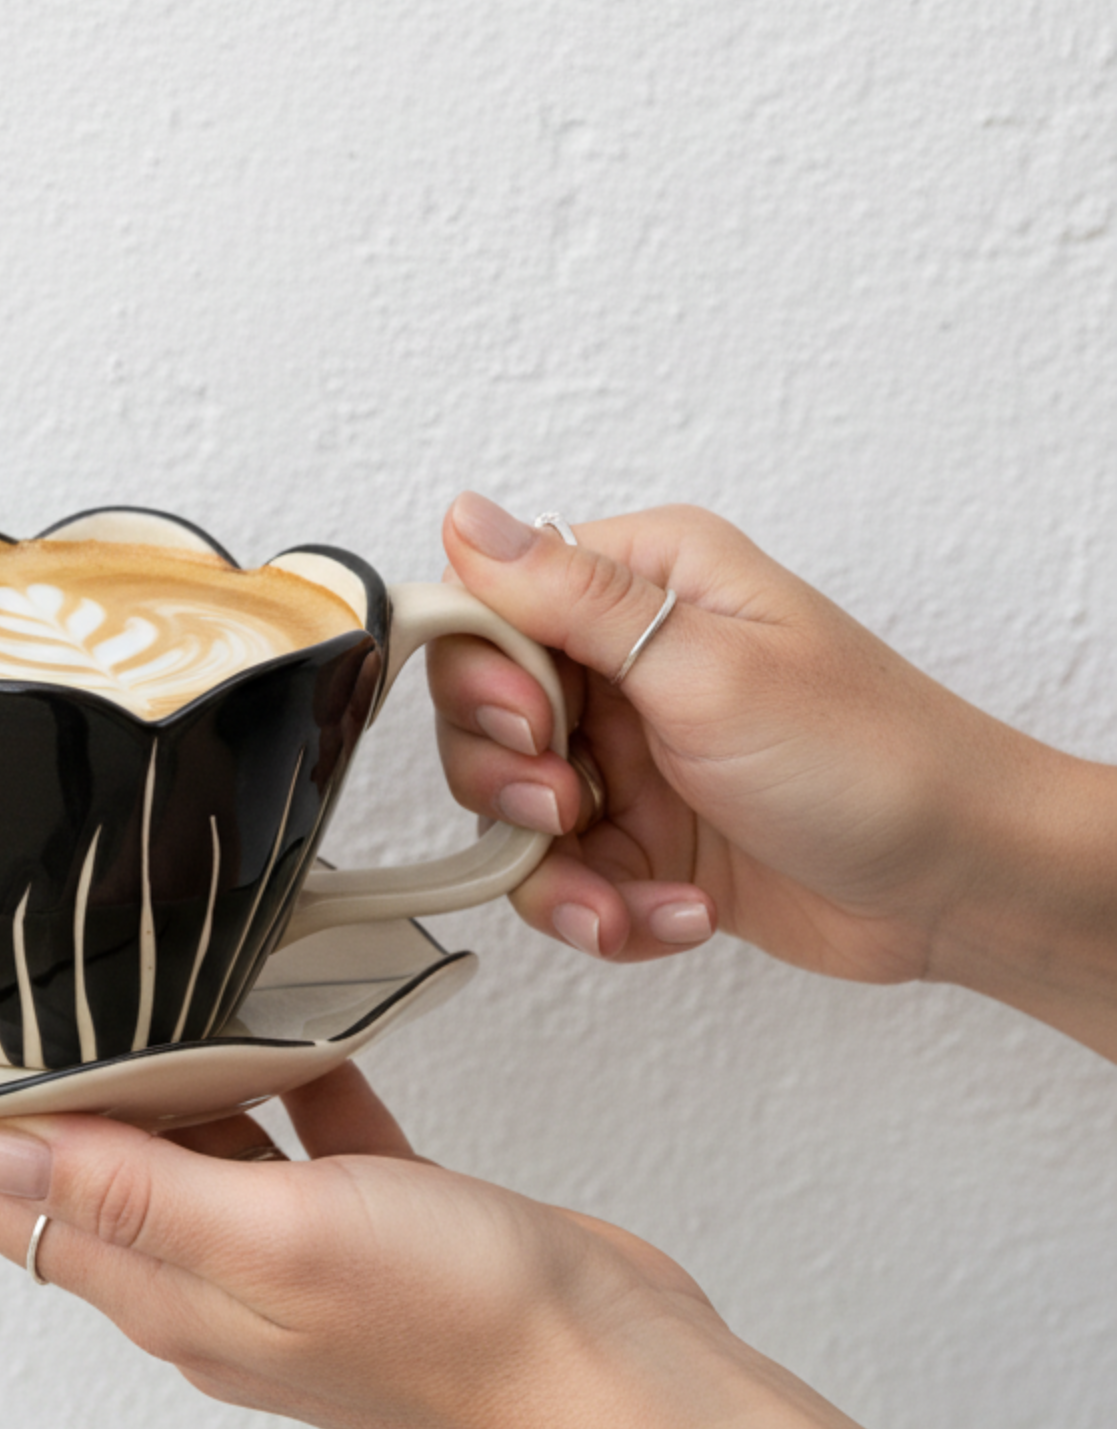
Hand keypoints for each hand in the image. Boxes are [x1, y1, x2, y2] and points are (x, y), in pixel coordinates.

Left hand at [0, 1066, 716, 1428]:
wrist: (619, 1379)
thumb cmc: (464, 1329)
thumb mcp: (279, 1243)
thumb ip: (135, 1194)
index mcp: (168, 1288)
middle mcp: (208, 1273)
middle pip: (64, 1168)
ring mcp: (286, 1249)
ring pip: (174, 1142)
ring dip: (127, 1074)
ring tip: (88, 988)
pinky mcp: (362, 1217)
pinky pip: (288, 1129)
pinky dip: (269, 1072)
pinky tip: (284, 1013)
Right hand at [430, 494, 1017, 985]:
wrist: (962, 884)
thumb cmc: (873, 757)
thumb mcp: (708, 666)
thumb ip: (572, 599)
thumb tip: (466, 517)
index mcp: (641, 586)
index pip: (489, 604)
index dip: (482, 674)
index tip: (531, 724)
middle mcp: (625, 663)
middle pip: (480, 713)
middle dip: (508, 779)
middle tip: (573, 804)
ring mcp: (629, 755)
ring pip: (508, 809)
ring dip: (553, 869)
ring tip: (620, 893)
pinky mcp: (640, 837)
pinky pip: (562, 876)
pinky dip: (600, 909)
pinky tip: (674, 911)